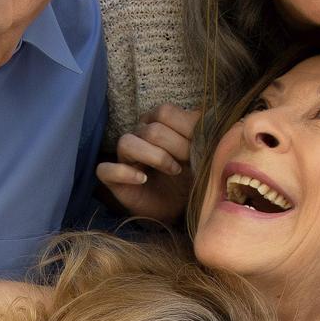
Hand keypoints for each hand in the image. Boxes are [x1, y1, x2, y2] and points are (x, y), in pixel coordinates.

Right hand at [97, 103, 199, 221]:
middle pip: (150, 129)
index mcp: (158, 123)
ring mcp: (124, 157)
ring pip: (126, 142)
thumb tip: (215, 119)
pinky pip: (105, 170)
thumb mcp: (204, 153)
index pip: (164, 112)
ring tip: (174, 170)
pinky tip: (143, 179)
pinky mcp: (114, 180)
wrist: (182, 208)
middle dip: (175, 146)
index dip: (183, 129)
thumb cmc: (193, 176)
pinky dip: (124, 172)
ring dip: (155, 156)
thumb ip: (206, 134)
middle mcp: (138, 136)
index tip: (199, 148)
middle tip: (189, 163)